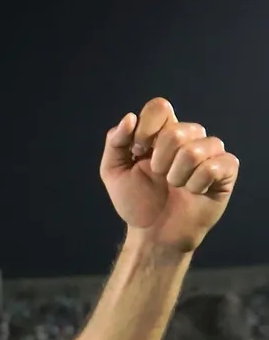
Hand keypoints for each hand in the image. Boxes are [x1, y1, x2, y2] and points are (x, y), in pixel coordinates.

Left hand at [100, 98, 238, 252]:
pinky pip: (214, 166)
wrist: (153, 233)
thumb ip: (115, 142)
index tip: (137, 151)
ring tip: (175, 186)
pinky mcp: (226, 171)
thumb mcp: (113, 171)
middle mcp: (188, 138)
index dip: (147, 128)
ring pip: (196, 148)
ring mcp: (209, 153)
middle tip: (157, 175)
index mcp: (161, 133)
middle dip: (160, 159)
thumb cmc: (136, 202)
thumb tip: (130, 117)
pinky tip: (193, 192)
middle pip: (178, 130)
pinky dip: (196, 184)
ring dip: (177, 175)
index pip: (160, 107)